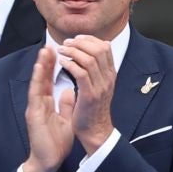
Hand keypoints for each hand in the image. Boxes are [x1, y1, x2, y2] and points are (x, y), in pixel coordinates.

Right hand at [21, 46, 75, 171]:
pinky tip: (39, 69)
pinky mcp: (33, 114)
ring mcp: (35, 107)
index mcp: (46, 103)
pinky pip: (35, 94)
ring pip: (37, 82)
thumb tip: (70, 90)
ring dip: (40, 66)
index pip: (49, 80)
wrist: (48, 160)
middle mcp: (39, 102)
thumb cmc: (55, 143)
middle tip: (50, 44)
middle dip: (46, 60)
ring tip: (44, 50)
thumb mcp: (65, 119)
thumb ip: (66, 104)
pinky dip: (37, 80)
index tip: (59, 51)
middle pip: (42, 78)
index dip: (53, 65)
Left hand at [55, 35, 117, 153]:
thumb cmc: (93, 110)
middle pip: (98, 49)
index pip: (105, 47)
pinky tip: (62, 63)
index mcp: (110, 75)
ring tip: (62, 50)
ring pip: (89, 59)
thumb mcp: (99, 87)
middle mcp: (108, 79)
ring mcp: (100, 87)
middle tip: (66, 43)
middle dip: (80, 42)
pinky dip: (70, 64)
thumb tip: (91, 54)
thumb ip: (96, 71)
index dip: (90, 39)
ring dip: (73, 51)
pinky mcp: (89, 95)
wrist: (96, 132)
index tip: (76, 39)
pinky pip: (80, 73)